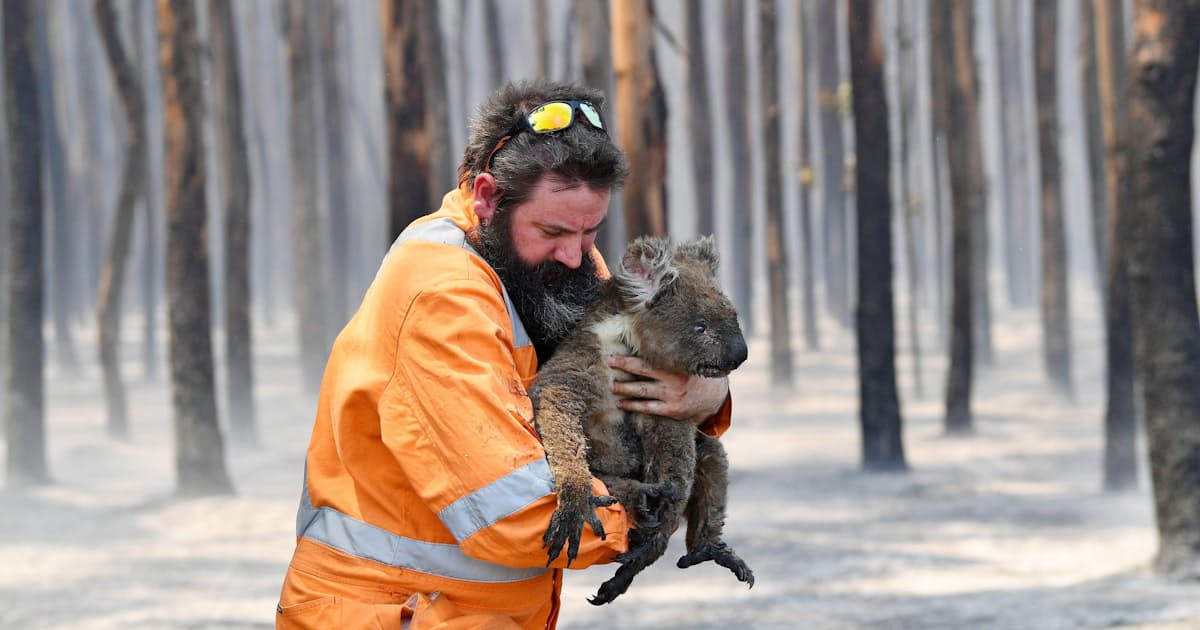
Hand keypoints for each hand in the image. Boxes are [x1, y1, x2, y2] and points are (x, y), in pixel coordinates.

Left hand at [606, 355, 728, 425]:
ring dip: (624, 388)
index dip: (630, 355)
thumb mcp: (689, 359)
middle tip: (607, 361)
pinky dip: (633, 405)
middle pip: (642, 371)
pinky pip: (648, 408)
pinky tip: (621, 403)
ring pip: (642, 391)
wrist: (714, 397)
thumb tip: (650, 331)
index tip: (613, 352)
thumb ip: (673, 351)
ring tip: (611, 385)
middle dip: (623, 366)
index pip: (649, 357)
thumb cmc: (696, 372)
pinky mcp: (672, 410)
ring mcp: (673, 396)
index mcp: (677, 363)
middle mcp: (674, 379)